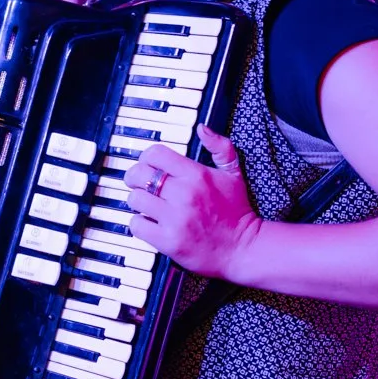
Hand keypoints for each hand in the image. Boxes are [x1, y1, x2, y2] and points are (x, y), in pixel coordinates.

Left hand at [122, 124, 261, 279]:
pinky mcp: (168, 241)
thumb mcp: (234, 175)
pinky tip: (150, 223)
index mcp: (197, 175)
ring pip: (135, 199)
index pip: (155, 154)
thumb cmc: (236, 212)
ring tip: (148, 206)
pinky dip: (139, 224)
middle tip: (140, 185)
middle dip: (135, 178)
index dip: (146, 158)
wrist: (242, 249)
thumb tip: (203, 129)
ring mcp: (175, 218)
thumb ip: (220, 147)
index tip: (148, 166)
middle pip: (138, 175)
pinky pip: (136, 225)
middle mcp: (184, 194)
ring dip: (138, 202)